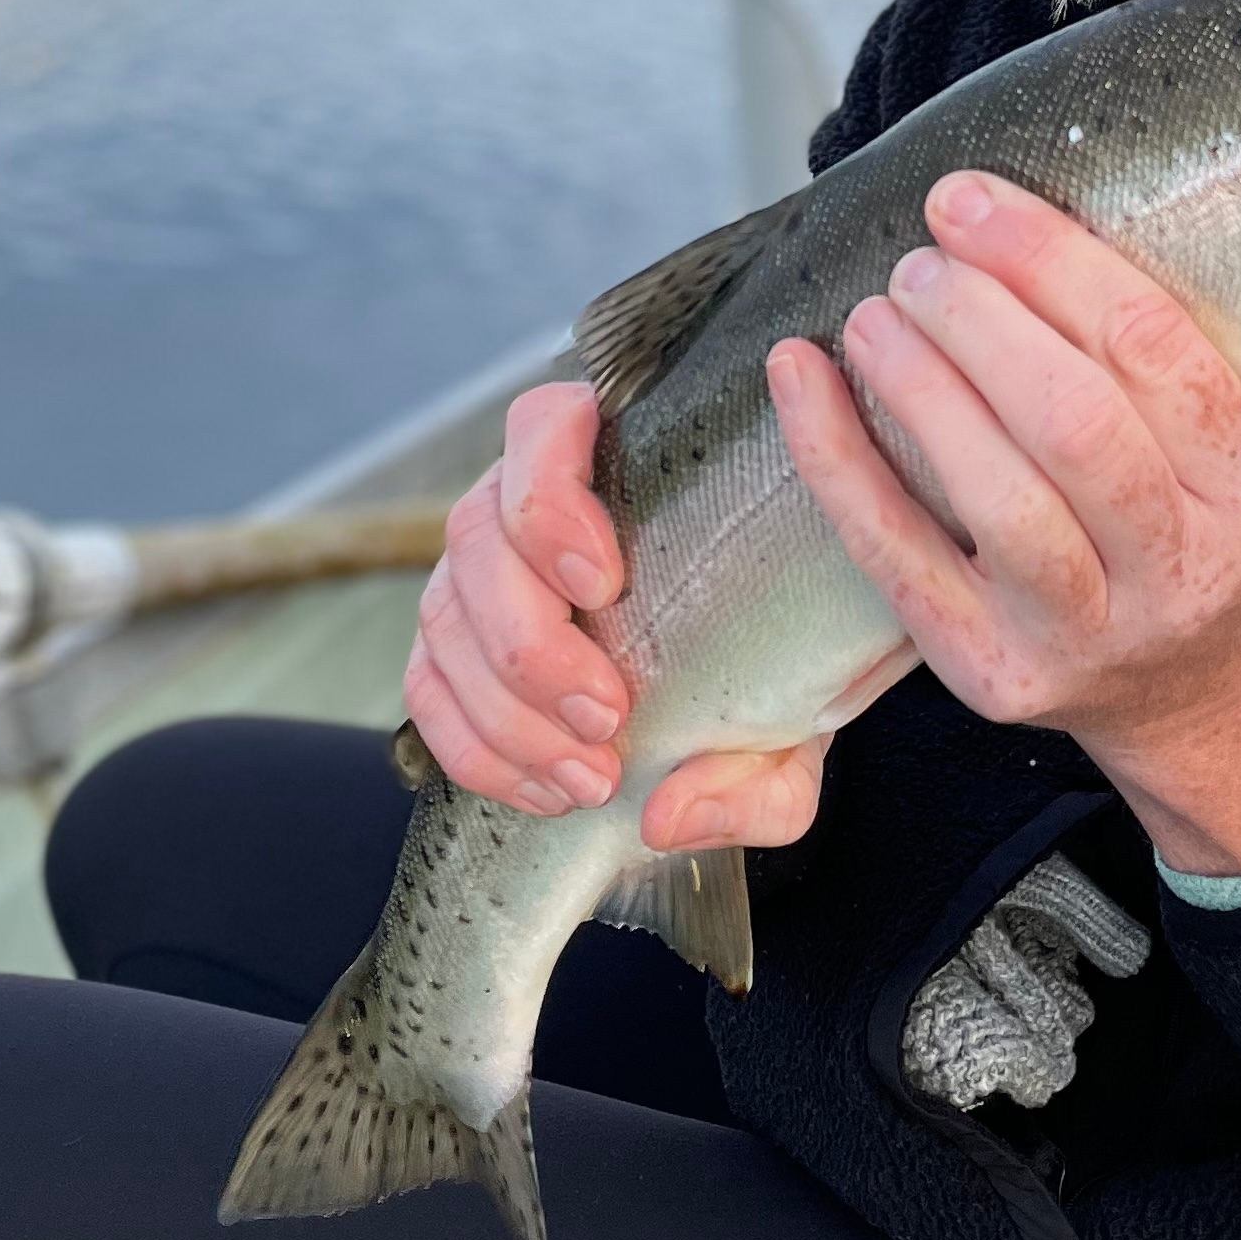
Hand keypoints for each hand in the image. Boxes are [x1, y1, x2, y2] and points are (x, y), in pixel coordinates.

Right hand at [405, 379, 829, 853]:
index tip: (604, 583)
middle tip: (605, 717)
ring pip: (443, 615)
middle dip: (530, 641)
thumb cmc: (791, 649)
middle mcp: (534, 497)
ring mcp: (486, 567)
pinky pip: (427, 687)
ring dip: (505, 709)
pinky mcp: (459, 639)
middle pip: (477, 534)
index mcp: (621, 455)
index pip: (543, 425)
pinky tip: (545, 790)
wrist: (775, 675)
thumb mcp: (814, 709)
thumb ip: (762, 773)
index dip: (553, 499)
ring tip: (587, 775)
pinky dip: (476, 748)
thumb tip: (667, 814)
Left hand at [767, 172, 1240, 876]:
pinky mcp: (990, 674)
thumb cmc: (1181, 529)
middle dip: (983, 320)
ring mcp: (1084, 634)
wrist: (1194, 696)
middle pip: (1078, 426)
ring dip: (921, 385)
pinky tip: (799, 375)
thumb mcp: (1215, 453)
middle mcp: (1179, 571)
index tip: (972, 202)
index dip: (1053, 262)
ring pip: (998, 499)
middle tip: (921, 262)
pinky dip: (837, 457)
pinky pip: (898, 555)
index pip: (1157, 353)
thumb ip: (1145, 359)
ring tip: (875, 313)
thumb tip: (1001, 220)